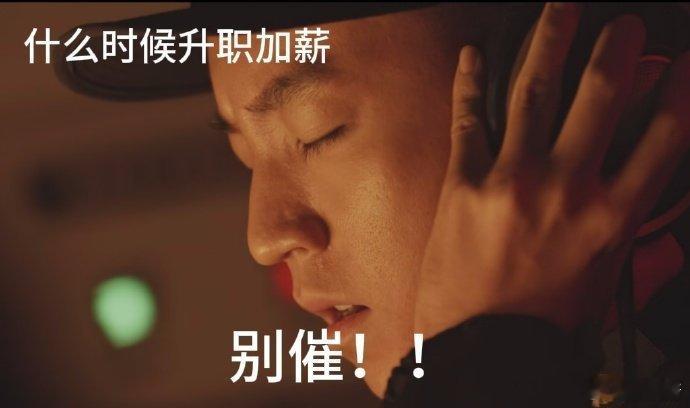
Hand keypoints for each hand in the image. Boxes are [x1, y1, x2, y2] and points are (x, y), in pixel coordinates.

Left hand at [414, 3, 689, 336]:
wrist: (483, 351)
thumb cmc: (546, 323)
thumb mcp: (603, 274)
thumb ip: (616, 222)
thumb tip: (628, 180)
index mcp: (611, 216)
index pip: (663, 135)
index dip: (679, 90)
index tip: (680, 63)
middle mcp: (567, 187)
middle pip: (600, 95)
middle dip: (614, 49)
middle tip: (620, 25)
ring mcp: (512, 179)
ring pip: (534, 91)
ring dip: (550, 41)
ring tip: (561, 9)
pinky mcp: (464, 184)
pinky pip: (468, 119)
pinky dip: (470, 83)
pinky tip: (473, 55)